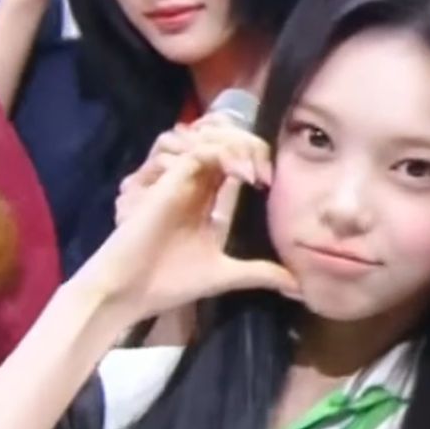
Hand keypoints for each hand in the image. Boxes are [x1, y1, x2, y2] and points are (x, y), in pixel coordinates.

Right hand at [78, 126, 292, 322]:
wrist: (131, 294)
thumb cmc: (169, 281)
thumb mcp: (225, 274)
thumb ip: (260, 273)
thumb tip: (298, 287)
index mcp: (204, 194)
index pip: (232, 154)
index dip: (256, 156)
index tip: (270, 182)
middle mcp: (191, 180)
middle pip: (222, 136)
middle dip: (251, 145)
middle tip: (266, 174)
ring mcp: (178, 177)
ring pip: (209, 135)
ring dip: (238, 145)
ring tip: (254, 173)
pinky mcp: (167, 180)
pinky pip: (198, 149)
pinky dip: (223, 153)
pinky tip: (241, 175)